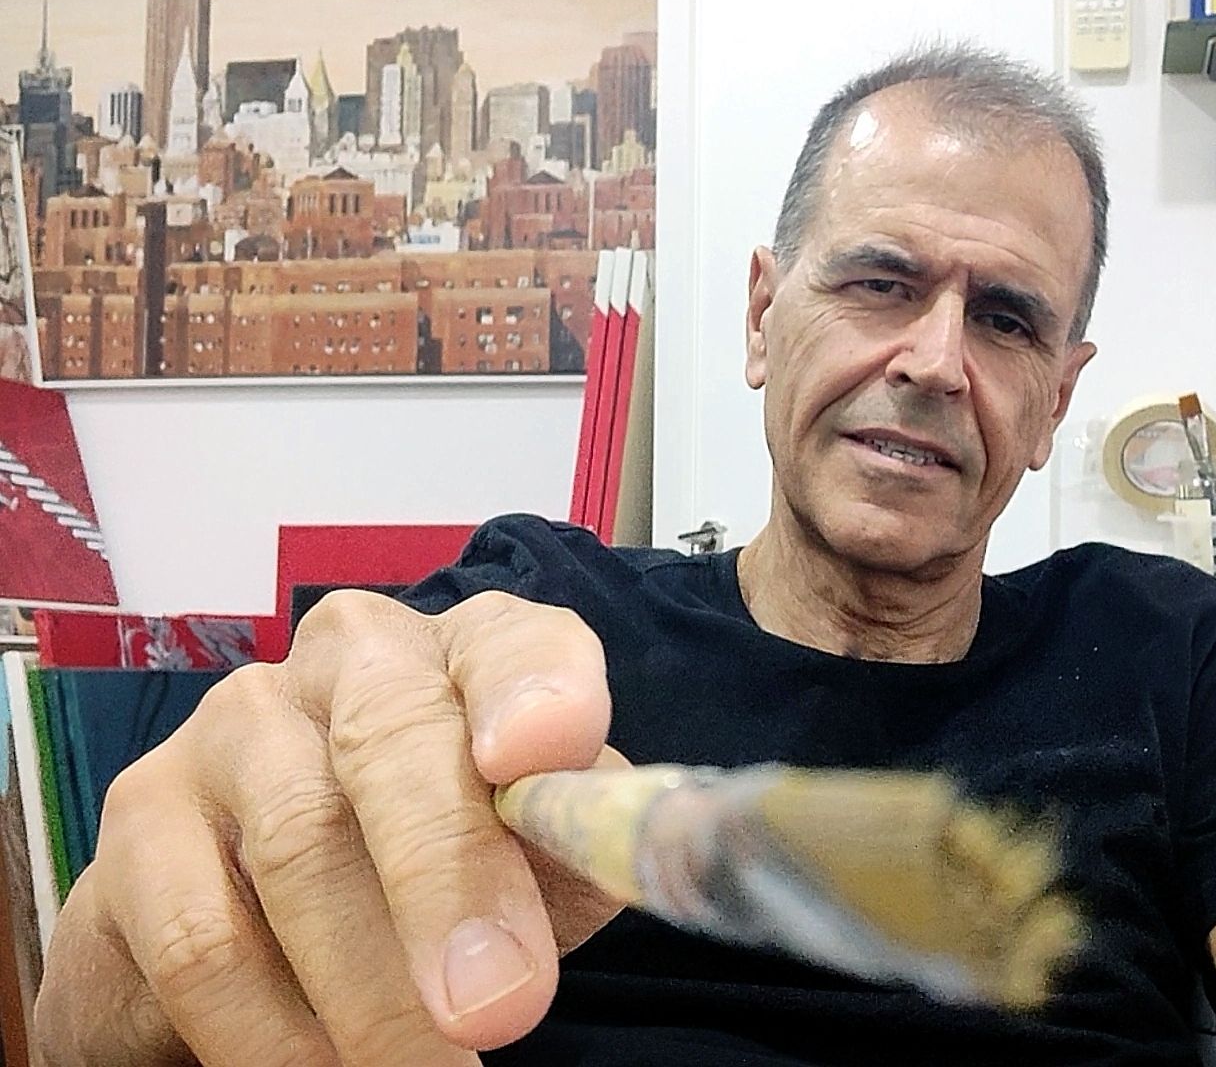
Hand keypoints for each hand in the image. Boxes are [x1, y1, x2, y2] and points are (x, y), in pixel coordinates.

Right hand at [35, 589, 625, 1064]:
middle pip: (396, 739)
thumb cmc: (436, 879)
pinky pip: (203, 936)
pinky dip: (274, 1030)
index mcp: (461, 656)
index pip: (511, 643)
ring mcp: (231, 729)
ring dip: (371, 987)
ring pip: (300, 845)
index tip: (554, 746)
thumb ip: (570, 845)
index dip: (536, 687)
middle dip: (452, 879)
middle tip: (500, 1006)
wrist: (263, 934)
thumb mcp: (528, 861)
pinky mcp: (140, 817)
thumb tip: (619, 857)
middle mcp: (345, 663)